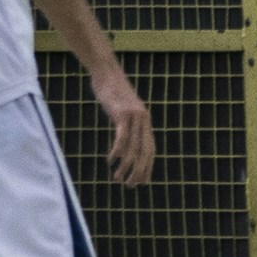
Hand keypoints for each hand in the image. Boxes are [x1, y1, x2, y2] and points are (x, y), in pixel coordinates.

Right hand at [94, 65, 154, 185]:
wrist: (106, 71)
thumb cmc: (111, 91)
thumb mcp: (121, 109)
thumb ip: (126, 123)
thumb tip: (123, 139)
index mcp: (145, 121)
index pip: (150, 150)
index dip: (147, 167)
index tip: (142, 181)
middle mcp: (143, 120)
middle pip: (145, 152)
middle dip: (139, 171)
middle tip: (130, 185)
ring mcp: (134, 117)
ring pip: (133, 148)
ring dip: (126, 166)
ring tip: (118, 178)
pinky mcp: (122, 114)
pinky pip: (122, 138)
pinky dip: (117, 152)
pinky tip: (111, 161)